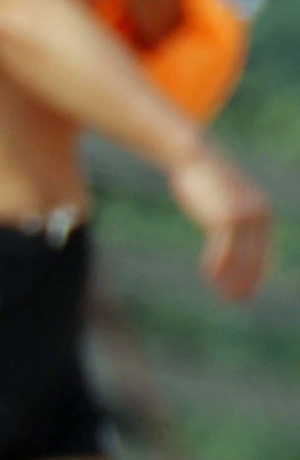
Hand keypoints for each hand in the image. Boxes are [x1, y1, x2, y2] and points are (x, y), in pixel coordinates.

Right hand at [169, 147, 272, 301]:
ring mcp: (243, 215)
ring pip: (242, 256)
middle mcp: (258, 215)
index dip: (255, 276)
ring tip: (226, 297)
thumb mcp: (223, 200)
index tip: (246, 294)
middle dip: (247, 282)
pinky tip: (209, 275)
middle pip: (255, 257)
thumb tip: (225, 232)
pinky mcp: (225, 215)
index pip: (263, 253)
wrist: (195, 157)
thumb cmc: (207, 181)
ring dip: (233, 279)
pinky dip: (218, 263)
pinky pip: (224, 246)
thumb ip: (228, 217)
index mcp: (262, 214)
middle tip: (238, 302)